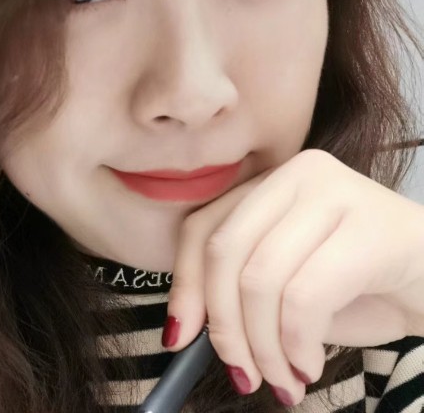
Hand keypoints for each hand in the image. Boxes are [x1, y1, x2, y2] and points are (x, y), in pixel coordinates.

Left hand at [164, 148, 423, 405]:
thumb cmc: (360, 284)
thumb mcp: (285, 284)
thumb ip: (239, 289)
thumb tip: (183, 329)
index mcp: (269, 182)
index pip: (203, 228)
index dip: (185, 286)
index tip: (179, 337)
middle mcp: (297, 174)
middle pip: (226, 251)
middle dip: (225, 325)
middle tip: (243, 373)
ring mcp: (336, 191)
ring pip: (261, 277)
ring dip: (265, 346)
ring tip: (284, 377)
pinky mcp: (371, 226)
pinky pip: (305, 296)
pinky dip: (297, 344)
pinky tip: (309, 364)